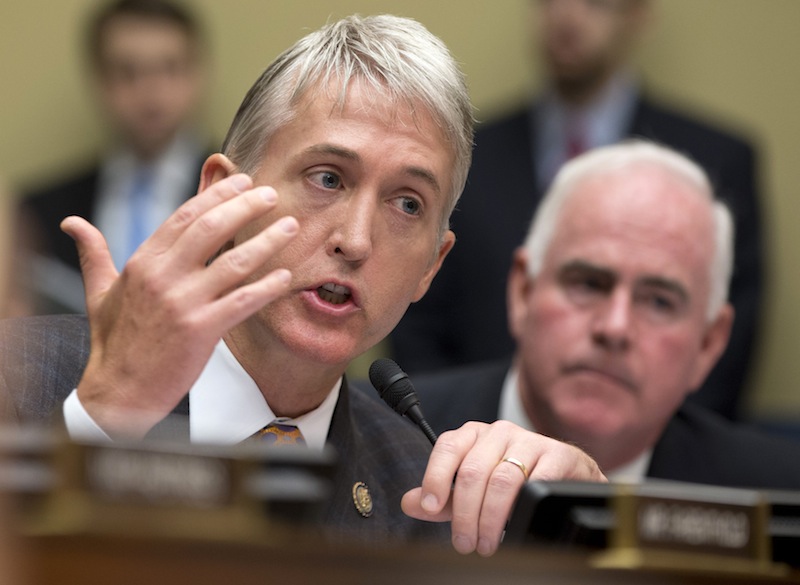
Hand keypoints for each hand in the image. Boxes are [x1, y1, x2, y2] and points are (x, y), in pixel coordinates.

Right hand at [61, 173, 298, 437]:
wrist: (118, 392)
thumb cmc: (114, 341)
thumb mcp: (98, 292)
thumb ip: (93, 253)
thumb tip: (72, 223)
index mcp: (143, 262)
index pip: (185, 215)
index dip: (217, 194)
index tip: (242, 181)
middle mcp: (163, 277)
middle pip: (212, 228)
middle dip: (246, 206)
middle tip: (272, 194)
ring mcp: (183, 303)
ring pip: (235, 262)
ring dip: (268, 241)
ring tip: (291, 226)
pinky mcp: (202, 330)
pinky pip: (243, 301)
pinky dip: (268, 287)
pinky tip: (286, 276)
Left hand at [401, 420, 605, 556]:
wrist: (565, 473)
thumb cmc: (513, 479)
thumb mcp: (473, 488)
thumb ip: (442, 497)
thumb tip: (410, 503)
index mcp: (474, 435)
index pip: (448, 447)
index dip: (436, 477)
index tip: (430, 507)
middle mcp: (499, 432)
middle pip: (473, 471)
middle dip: (465, 513)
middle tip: (464, 542)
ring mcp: (529, 441)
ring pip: (502, 480)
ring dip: (491, 519)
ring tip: (486, 543)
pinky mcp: (556, 455)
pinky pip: (537, 482)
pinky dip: (523, 509)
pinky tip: (517, 526)